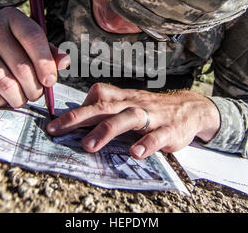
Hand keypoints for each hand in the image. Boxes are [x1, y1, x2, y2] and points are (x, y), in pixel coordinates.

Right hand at [0, 7, 69, 107]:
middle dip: (35, 88)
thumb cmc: (5, 45)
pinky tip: (3, 96)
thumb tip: (65, 61)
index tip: (50, 81)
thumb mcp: (26, 41)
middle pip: (22, 67)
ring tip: (22, 97)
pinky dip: (1, 102)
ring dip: (19, 98)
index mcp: (11, 16)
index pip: (33, 38)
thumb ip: (49, 52)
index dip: (45, 63)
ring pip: (6, 84)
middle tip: (36, 93)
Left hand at [46, 83, 219, 158]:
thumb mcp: (130, 104)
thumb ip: (108, 109)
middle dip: (78, 117)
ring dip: (107, 130)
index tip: (56, 123)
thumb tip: (79, 117)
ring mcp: (153, 116)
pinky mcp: (170, 130)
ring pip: (128, 118)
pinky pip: (158, 136)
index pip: (98, 94)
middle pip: (105, 106)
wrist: (190, 108)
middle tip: (57, 130)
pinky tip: (136, 153)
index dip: (77, 107)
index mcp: (124, 98)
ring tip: (89, 145)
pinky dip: (146, 143)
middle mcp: (135, 103)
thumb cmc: (152, 109)